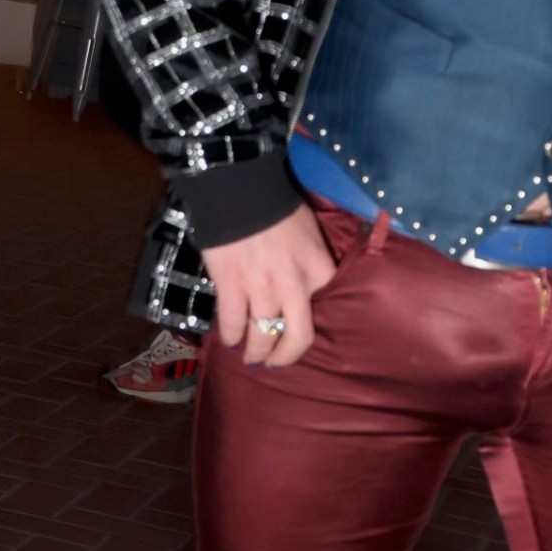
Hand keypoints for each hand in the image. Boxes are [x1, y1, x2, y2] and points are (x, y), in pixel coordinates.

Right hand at [197, 205, 336, 367]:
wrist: (240, 186)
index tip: (298, 330)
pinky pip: (232, 323)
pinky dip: (230, 335)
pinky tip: (228, 340)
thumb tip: (299, 283)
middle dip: (286, 357)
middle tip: (276, 364)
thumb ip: (309, 262)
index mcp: (319, 271)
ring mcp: (262, 289)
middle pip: (298, 338)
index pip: (323, 311)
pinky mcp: (232, 286)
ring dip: (256, 352)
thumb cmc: (277, 205)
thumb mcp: (309, 234)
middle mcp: (295, 287)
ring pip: (262, 336)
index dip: (310, 326)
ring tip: (250, 356)